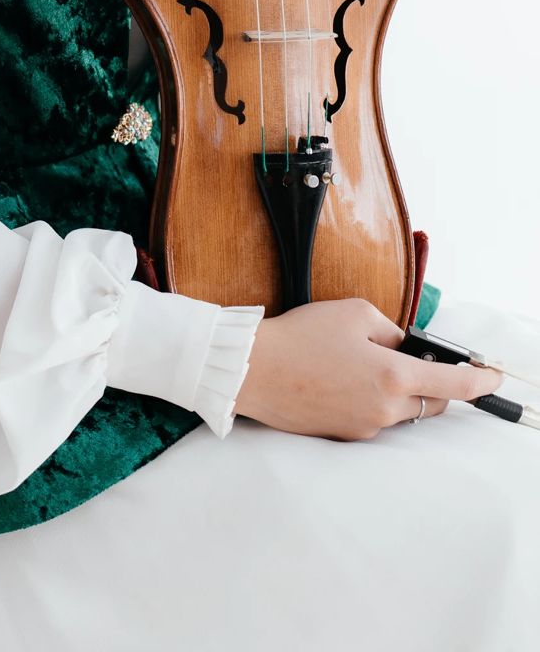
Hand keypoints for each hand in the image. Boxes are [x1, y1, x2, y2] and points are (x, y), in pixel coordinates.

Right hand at [233, 298, 504, 440]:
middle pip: (432, 402)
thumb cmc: (301, 336)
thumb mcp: (354, 312)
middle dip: (433, 382)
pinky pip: (375, 417)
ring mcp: (366, 426)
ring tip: (360, 363)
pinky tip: (342, 378)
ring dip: (398, 391)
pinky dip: (372, 399)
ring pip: (402, 411)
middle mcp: (385, 409)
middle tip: (412, 358)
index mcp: (393, 376)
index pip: (453, 385)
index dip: (480, 382)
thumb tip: (403, 346)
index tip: (493, 378)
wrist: (254, 370)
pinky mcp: (345, 435)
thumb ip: (391, 329)